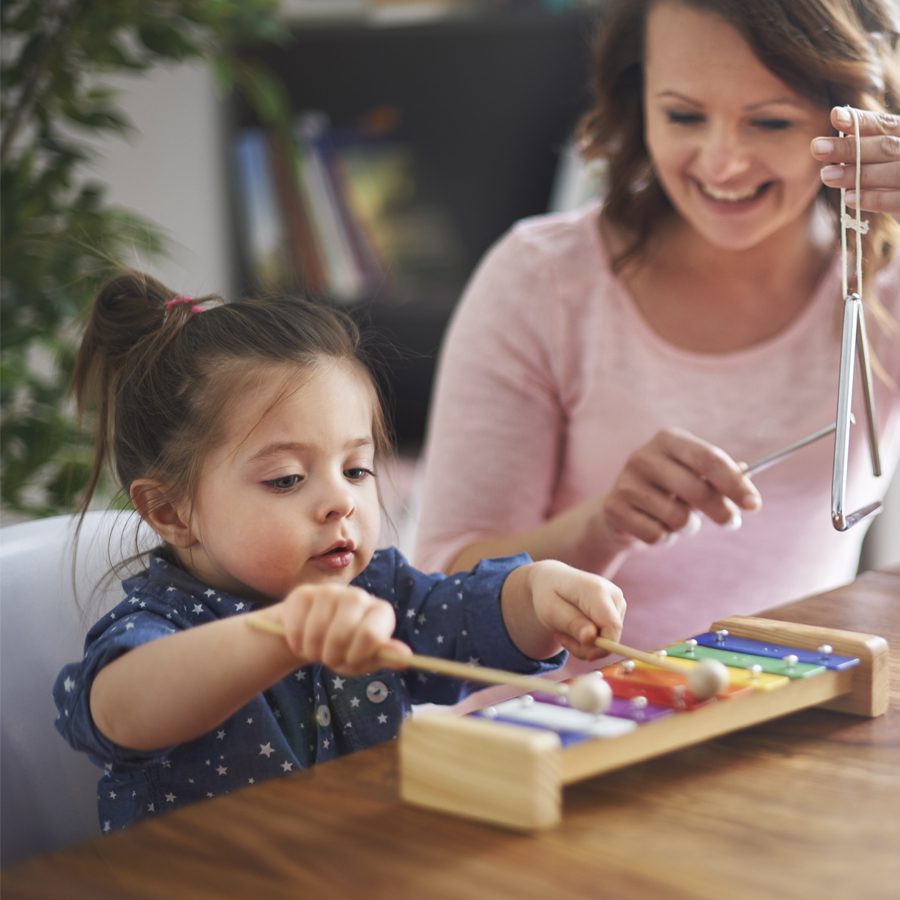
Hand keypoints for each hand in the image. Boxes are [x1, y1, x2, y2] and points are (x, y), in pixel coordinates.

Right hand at [272, 583, 410, 674]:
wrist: (313, 636)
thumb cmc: (346, 649)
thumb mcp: (365, 659)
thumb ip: (385, 657)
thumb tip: (405, 657)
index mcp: (381, 611)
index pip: (371, 635)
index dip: (357, 656)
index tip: (351, 660)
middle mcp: (358, 596)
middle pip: (341, 634)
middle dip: (332, 656)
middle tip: (330, 658)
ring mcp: (331, 591)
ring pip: (316, 632)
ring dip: (313, 651)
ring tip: (317, 649)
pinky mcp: (304, 593)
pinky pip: (297, 627)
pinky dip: (297, 643)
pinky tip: (302, 641)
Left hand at [526, 560, 625, 660]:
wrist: (552, 579)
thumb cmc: (549, 594)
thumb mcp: (551, 610)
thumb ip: (571, 623)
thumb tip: (591, 638)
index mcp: (597, 590)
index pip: (612, 626)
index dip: (601, 647)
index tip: (584, 655)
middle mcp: (614, 594)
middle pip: (612, 636)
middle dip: (588, 647)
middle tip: (561, 639)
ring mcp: (618, 601)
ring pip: (610, 639)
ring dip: (586, 644)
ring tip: (565, 630)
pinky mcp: (618, 609)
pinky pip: (609, 636)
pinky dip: (591, 639)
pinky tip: (575, 628)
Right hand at [600, 427, 761, 546]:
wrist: (620, 511)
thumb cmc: (668, 491)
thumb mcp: (693, 476)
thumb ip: (719, 478)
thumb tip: (747, 482)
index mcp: (668, 440)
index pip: (708, 459)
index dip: (735, 483)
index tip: (755, 504)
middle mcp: (644, 456)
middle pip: (696, 489)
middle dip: (720, 511)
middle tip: (731, 522)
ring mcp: (625, 481)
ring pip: (677, 517)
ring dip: (687, 526)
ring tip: (678, 520)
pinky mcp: (614, 508)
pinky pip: (656, 535)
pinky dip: (664, 538)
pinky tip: (654, 527)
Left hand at [812, 106, 899, 215]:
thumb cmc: (898, 180)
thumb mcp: (887, 159)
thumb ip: (870, 148)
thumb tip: (841, 140)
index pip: (886, 125)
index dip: (861, 121)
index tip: (835, 116)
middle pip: (886, 147)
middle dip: (850, 148)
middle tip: (816, 148)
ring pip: (892, 172)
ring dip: (857, 174)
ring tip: (826, 175)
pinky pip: (897, 200)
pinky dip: (873, 199)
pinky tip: (848, 199)